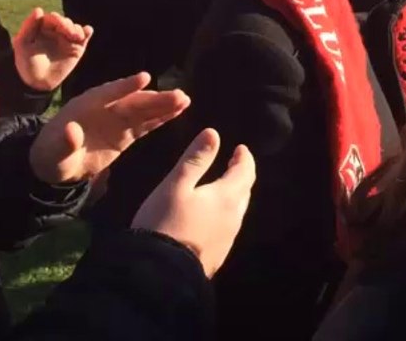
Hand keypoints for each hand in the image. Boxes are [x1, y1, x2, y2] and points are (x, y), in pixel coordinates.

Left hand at [13, 8, 91, 91]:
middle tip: (70, 34)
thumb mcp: (22, 44)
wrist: (37, 82)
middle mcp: (55, 31)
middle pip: (65, 22)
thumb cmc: (26, 63)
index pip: (52, 18)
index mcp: (42, 28)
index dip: (57, 20)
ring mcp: (66, 39)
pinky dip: (87, 32)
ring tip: (76, 37)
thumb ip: (28, 27)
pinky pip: (84, 36)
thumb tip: (39, 9)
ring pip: (75, 27)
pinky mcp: (77, 48)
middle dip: (68, 25)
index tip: (60, 26)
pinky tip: (87, 31)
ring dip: (77, 29)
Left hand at [28, 72, 188, 184]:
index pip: (109, 93)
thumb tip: (72, 131)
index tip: (144, 79)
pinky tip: (179, 111)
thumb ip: (65, 141)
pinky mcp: (126, 133)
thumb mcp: (55, 150)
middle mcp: (106, 108)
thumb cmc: (53, 153)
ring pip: (144, 111)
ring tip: (185, 99)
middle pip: (133, 101)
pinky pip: (147, 124)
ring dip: (164, 105)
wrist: (58, 163)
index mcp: (87, 104)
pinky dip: (162, 118)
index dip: (126, 86)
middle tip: (177, 94)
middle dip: (155, 98)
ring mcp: (118, 120)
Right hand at [132, 128, 255, 277]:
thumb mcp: (176, 185)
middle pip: (244, 191)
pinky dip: (224, 213)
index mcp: (226, 197)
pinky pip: (227, 227)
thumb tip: (214, 134)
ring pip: (237, 211)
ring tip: (223, 186)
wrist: (160, 273)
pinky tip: (212, 216)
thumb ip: (195, 159)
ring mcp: (227, 240)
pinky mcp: (217, 256)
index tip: (241, 148)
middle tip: (234, 163)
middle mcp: (233, 218)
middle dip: (241, 175)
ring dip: (234, 195)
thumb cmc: (166, 221)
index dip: (244, 158)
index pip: (244, 172)